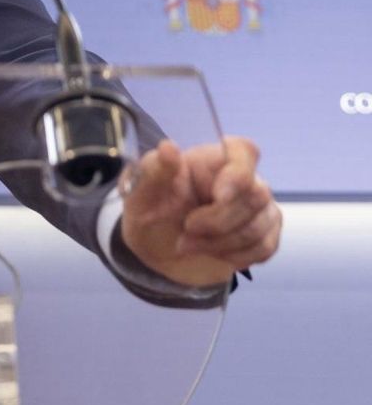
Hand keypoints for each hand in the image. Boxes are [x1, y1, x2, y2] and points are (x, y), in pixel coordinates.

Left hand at [121, 136, 280, 287]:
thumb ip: (155, 171)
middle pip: (256, 195)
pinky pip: (264, 247)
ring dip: (220, 243)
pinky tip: (211, 252)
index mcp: (210, 159)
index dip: (239, 174)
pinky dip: (235, 256)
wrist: (155, 249)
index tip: (219, 196)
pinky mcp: (263, 234)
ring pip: (260, 225)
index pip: (244, 151)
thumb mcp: (141, 191)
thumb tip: (168, 147)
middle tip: (186, 229)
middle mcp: (241, 178)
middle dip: (218, 221)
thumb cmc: (150, 210)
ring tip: (188, 244)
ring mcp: (256, 206)